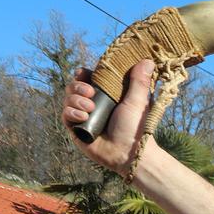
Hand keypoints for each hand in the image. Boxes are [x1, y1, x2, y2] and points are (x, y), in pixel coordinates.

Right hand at [62, 58, 158, 175]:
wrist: (130, 154)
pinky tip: (83, 116)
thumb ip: (140, 81)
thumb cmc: (137, 128)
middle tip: (90, 92)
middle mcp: (92, 104)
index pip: (87, 78)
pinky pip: (65, 115)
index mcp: (105, 95)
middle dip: (78, 86)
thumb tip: (148, 60)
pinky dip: (71, 112)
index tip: (86, 73)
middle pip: (74, 86)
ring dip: (75, 99)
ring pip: (67, 99)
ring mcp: (83, 117)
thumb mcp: (139, 102)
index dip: (83, 74)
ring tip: (89, 108)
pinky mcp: (76, 130)